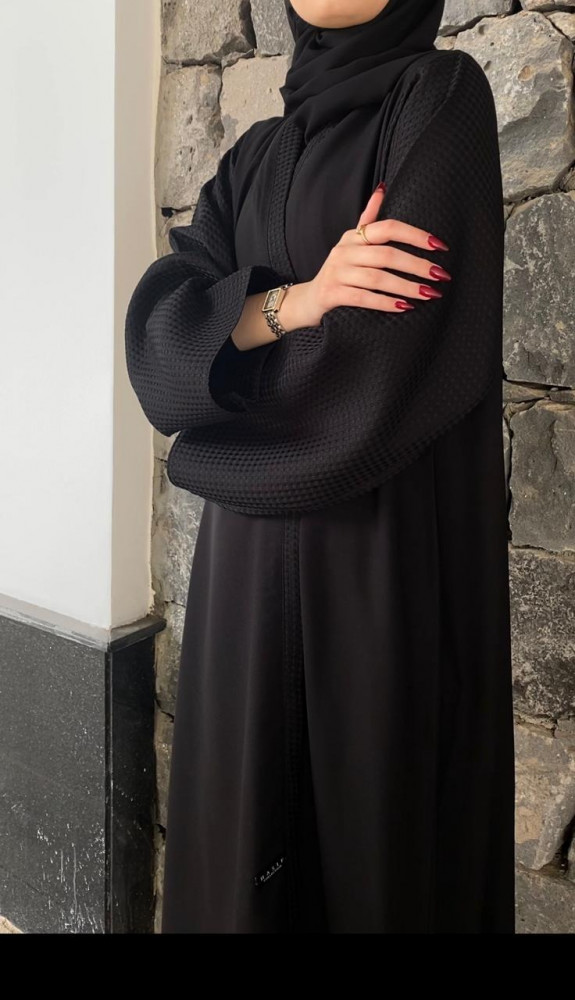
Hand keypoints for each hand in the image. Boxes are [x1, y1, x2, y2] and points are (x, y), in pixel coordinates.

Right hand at [280, 182, 451, 330]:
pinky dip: (385, 303)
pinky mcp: (331, 294)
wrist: (307, 300)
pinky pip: (363, 298)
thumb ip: (368, 218)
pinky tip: (404, 307)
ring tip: (428, 294)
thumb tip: (383, 187)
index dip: (415, 235)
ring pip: (377, 278)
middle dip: (417, 265)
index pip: (389, 227)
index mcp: (354, 236)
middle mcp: (344, 251)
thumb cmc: (338, 272)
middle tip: (440, 275)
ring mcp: (337, 272)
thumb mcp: (351, 243)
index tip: (440, 246)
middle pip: (387, 254)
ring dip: (406, 286)